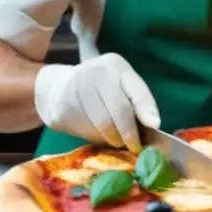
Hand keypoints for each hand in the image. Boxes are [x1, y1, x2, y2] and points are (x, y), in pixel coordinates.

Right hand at [34, 52, 159, 151]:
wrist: (57, 88)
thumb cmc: (100, 89)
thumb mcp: (122, 85)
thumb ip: (139, 101)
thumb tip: (154, 124)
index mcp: (114, 65)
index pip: (135, 89)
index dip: (146, 108)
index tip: (154, 126)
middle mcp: (94, 73)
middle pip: (119, 111)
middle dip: (130, 133)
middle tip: (134, 146)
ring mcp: (75, 90)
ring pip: (103, 126)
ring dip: (113, 139)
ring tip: (115, 138)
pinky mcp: (63, 109)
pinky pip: (87, 132)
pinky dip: (96, 139)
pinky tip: (96, 132)